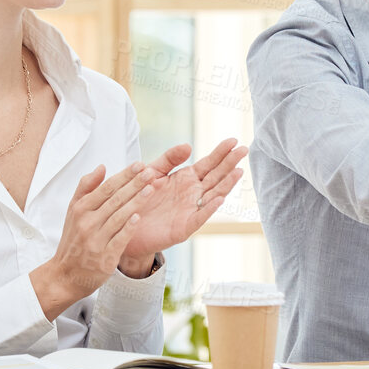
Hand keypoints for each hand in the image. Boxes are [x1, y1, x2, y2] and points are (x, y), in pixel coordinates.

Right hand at [32, 162, 156, 318]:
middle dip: (134, 184)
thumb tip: (102, 167)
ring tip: (151, 189)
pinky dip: (128, 228)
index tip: (139, 164)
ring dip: (136, 202)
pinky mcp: (104, 258)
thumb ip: (86, 188)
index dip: (124, 176)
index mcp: (80, 209)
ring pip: (118, 217)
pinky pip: (118, 240)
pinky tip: (138, 216)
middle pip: (114, 200)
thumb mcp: (73, 212)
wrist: (65, 275)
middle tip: (150, 172)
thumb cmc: (73, 240)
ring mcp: (96, 241)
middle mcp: (87, 223)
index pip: (106, 188)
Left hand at [122, 139, 248, 265]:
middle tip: (244, 149)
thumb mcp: (153, 172)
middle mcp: (193, 194)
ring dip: (226, 184)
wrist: (125, 226)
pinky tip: (219, 199)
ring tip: (238, 171)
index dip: (221, 152)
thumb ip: (169, 159)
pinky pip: (199, 217)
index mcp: (186, 179)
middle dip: (230, 163)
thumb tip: (189, 145)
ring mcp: (191, 211)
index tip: (233, 140)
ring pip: (213, 195)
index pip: (209, 163)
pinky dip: (209, 208)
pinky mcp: (183, 228)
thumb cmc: (139, 198)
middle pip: (216, 176)